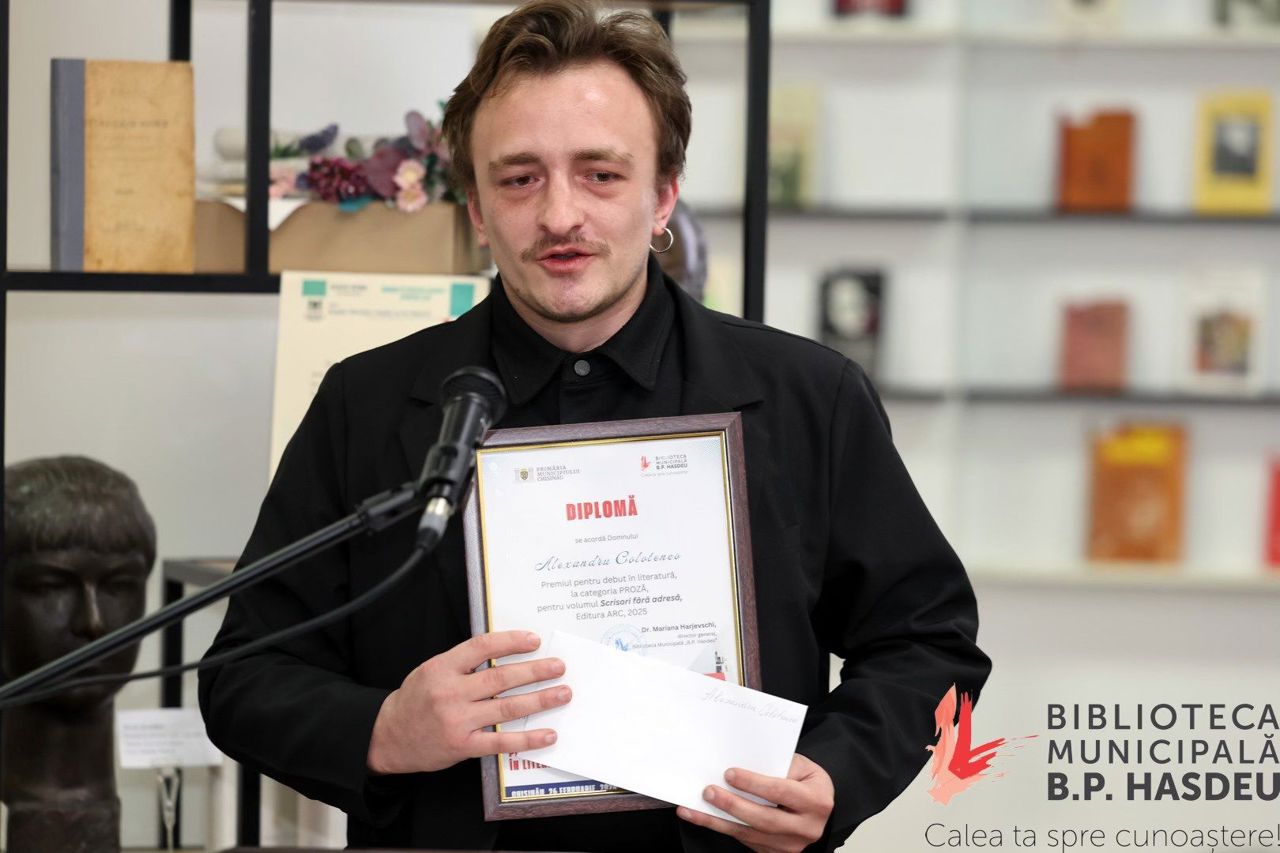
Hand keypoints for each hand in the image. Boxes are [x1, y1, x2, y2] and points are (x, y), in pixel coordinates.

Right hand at [366, 630, 569, 774]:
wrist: (388, 737)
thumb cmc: (417, 700)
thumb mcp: (432, 671)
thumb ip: (463, 663)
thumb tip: (506, 652)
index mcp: (442, 667)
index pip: (482, 647)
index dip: (510, 641)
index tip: (534, 640)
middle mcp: (450, 692)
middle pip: (500, 678)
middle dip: (535, 671)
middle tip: (558, 666)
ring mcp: (457, 720)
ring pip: (506, 709)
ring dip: (539, 701)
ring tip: (562, 693)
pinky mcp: (463, 746)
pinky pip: (502, 742)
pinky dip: (528, 739)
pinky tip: (547, 734)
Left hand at [676, 753, 834, 852]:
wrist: (818, 805)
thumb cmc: (806, 781)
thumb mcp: (800, 766)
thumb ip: (776, 765)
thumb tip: (740, 766)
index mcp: (816, 801)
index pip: (780, 791)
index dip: (754, 783)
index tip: (730, 774)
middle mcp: (806, 828)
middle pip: (764, 819)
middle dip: (733, 805)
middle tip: (709, 791)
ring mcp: (791, 844)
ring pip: (750, 834)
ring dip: (719, 821)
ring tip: (694, 808)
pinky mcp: (776, 852)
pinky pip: (745, 840)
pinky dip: (723, 828)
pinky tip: (704, 818)